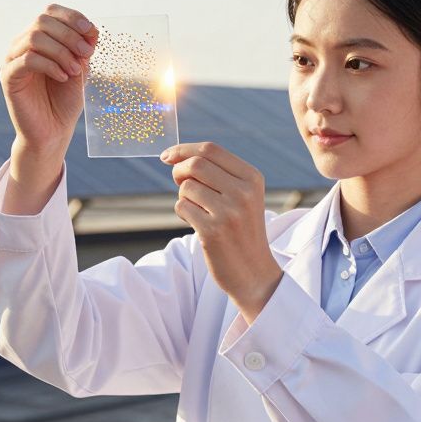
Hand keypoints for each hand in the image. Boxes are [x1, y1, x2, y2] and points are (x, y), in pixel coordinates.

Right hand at [0, 3, 98, 154]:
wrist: (52, 132)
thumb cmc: (65, 100)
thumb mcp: (81, 69)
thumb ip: (83, 49)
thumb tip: (92, 29)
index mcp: (40, 38)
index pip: (51, 12)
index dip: (71, 17)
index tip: (90, 32)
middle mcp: (23, 44)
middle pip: (42, 21)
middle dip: (69, 35)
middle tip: (86, 55)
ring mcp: (13, 59)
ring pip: (35, 38)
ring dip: (61, 51)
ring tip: (74, 70)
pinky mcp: (9, 76)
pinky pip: (28, 59)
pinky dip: (50, 65)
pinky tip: (62, 77)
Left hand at [161, 142, 283, 323]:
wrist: (254, 272)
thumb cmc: (241, 230)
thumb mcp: (243, 195)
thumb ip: (217, 173)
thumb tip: (175, 157)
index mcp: (252, 178)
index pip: (210, 149)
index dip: (183, 150)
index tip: (167, 156)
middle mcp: (243, 192)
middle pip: (195, 164)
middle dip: (178, 171)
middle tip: (179, 183)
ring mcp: (228, 212)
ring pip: (186, 187)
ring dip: (183, 197)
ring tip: (198, 211)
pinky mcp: (212, 231)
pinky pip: (181, 207)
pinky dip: (183, 213)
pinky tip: (198, 224)